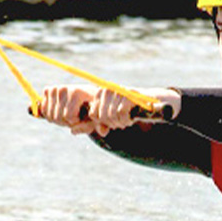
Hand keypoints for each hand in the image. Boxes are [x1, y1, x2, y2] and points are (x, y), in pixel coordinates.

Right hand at [38, 86, 97, 134]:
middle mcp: (63, 89)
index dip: (75, 122)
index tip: (82, 117)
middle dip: (66, 122)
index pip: (67, 116)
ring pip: (50, 115)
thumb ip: (87, 127)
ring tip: (69, 115)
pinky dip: (51, 115)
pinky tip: (60, 112)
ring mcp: (54, 89)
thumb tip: (73, 132)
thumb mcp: (94, 118)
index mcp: (76, 93)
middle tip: (75, 117)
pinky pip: (43, 110)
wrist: (87, 94)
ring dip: (59, 120)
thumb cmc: (93, 108)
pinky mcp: (47, 90)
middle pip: (57, 117)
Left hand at [38, 86, 180, 136]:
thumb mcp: (107, 119)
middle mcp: (107, 90)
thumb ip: (90, 125)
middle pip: (101, 116)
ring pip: (111, 115)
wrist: (150, 104)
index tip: (111, 122)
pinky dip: (126, 120)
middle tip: (121, 122)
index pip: (93, 114)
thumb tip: (72, 131)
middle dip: (112, 123)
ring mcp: (117, 91)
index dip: (102, 123)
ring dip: (120, 122)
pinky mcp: (128, 95)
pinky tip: (131, 118)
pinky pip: (121, 114)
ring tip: (126, 119)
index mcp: (99, 94)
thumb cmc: (125, 112)